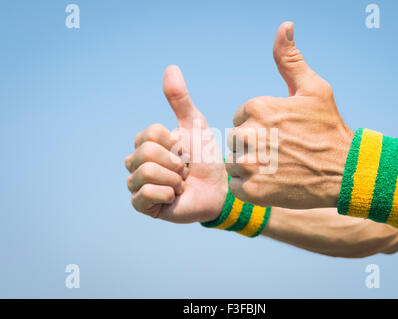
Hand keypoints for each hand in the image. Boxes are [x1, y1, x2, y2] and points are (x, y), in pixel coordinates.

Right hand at [125, 65, 227, 222]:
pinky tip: (175, 196)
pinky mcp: (142, 205)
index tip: (185, 151)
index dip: (175, 143)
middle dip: (175, 161)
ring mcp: (137, 184)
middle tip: (185, 169)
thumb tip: (170, 68)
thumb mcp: (195, 125)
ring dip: (173, 178)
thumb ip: (180, 100)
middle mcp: (136, 163)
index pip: (151, 134)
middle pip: (145, 153)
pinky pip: (144, 195)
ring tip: (181, 183)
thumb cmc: (206, 157)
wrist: (219, 189)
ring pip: (145, 172)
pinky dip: (167, 193)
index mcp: (145, 143)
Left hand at [226, 22, 353, 208]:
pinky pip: (236, 186)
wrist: (346, 172)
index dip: (259, 125)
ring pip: (234, 162)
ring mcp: (251, 164)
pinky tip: (272, 182)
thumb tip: (284, 26)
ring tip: (276, 167)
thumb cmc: (329, 129)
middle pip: (236, 140)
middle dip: (252, 145)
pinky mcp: (253, 191)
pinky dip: (250, 187)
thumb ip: (290, 60)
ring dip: (250, 166)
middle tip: (279, 152)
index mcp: (258, 107)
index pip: (241, 116)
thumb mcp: (313, 89)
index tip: (280, 133)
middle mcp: (250, 134)